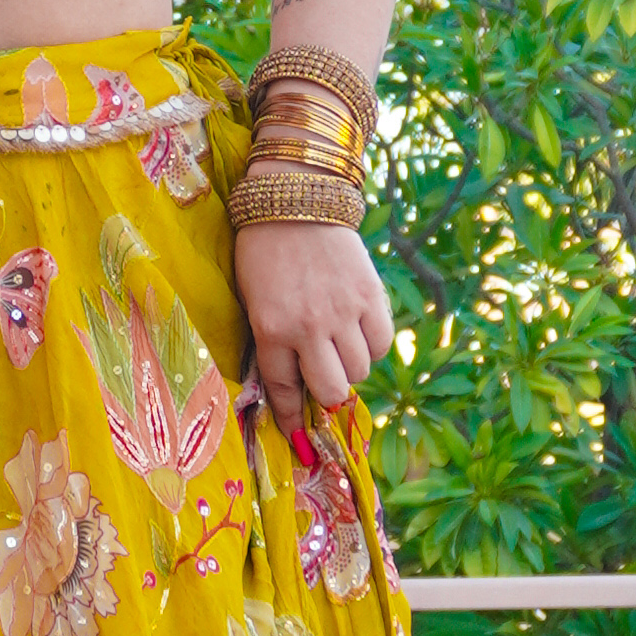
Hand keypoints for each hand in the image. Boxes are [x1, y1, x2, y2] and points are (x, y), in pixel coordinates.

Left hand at [237, 215, 394, 433]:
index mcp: (270, 329)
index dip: (291, 419)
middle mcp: (308, 326)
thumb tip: (293, 386)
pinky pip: (382, 342)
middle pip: (332, 390)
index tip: (297, 437)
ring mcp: (343, 311)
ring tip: (339, 344)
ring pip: (360, 369)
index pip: (285, 391)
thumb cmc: (263, 251)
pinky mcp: (370, 294)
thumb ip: (272, 341)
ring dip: (350, 366)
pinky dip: (373, 345)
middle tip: (324, 376)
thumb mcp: (253, 299)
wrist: (294, 198)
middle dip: (327, 391)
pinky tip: (359, 330)